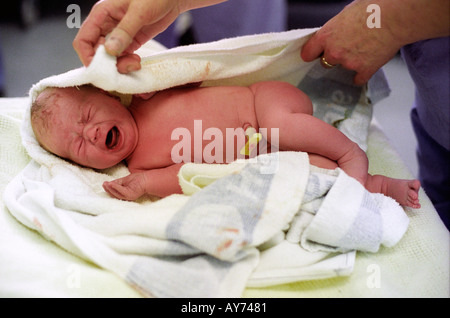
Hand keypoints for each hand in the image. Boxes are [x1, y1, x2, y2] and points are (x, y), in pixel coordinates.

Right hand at [73, 0, 225, 73]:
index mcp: (101, 14)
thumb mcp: (139, 12)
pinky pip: (122, 58)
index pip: (83, 40)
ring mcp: (117, 35)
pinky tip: (137, 62)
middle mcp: (106, 26)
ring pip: (109, 58)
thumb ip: (124, 31)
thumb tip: (109, 50)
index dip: (88, 57)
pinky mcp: (129, 42)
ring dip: (120, 65)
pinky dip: (127, 63)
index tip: (101, 69)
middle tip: (127, 66)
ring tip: (136, 63)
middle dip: (108, 64)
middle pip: (95, 53)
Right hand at [103, 172, 147, 200]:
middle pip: (114, 194)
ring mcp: (128, 196)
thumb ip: (117, 183)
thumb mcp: (124, 180)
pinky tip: (111, 184)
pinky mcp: (130, 195)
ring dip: (110, 188)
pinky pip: (121, 191)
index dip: (109, 189)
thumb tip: (108, 183)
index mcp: (124, 194)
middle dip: (108, 189)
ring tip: (106, 184)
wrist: (146, 179)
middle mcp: (126, 196)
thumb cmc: (137, 179)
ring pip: (117, 193)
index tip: (104, 184)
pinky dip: (116, 187)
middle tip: (103, 184)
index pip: (114, 192)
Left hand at [301, 0, 400, 84]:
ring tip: (363, 50)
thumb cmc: (372, 9)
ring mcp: (348, 63)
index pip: (307, 53)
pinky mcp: (363, 70)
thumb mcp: (346, 13)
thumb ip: (336, 27)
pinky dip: (362, 74)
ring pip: (342, 69)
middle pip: (325, 62)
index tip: (315, 54)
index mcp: (326, 36)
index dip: (312, 53)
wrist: (394, 17)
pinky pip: (358, 79)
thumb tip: (336, 32)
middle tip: (347, 47)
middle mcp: (334, 52)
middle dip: (334, 56)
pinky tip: (368, 65)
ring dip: (350, 63)